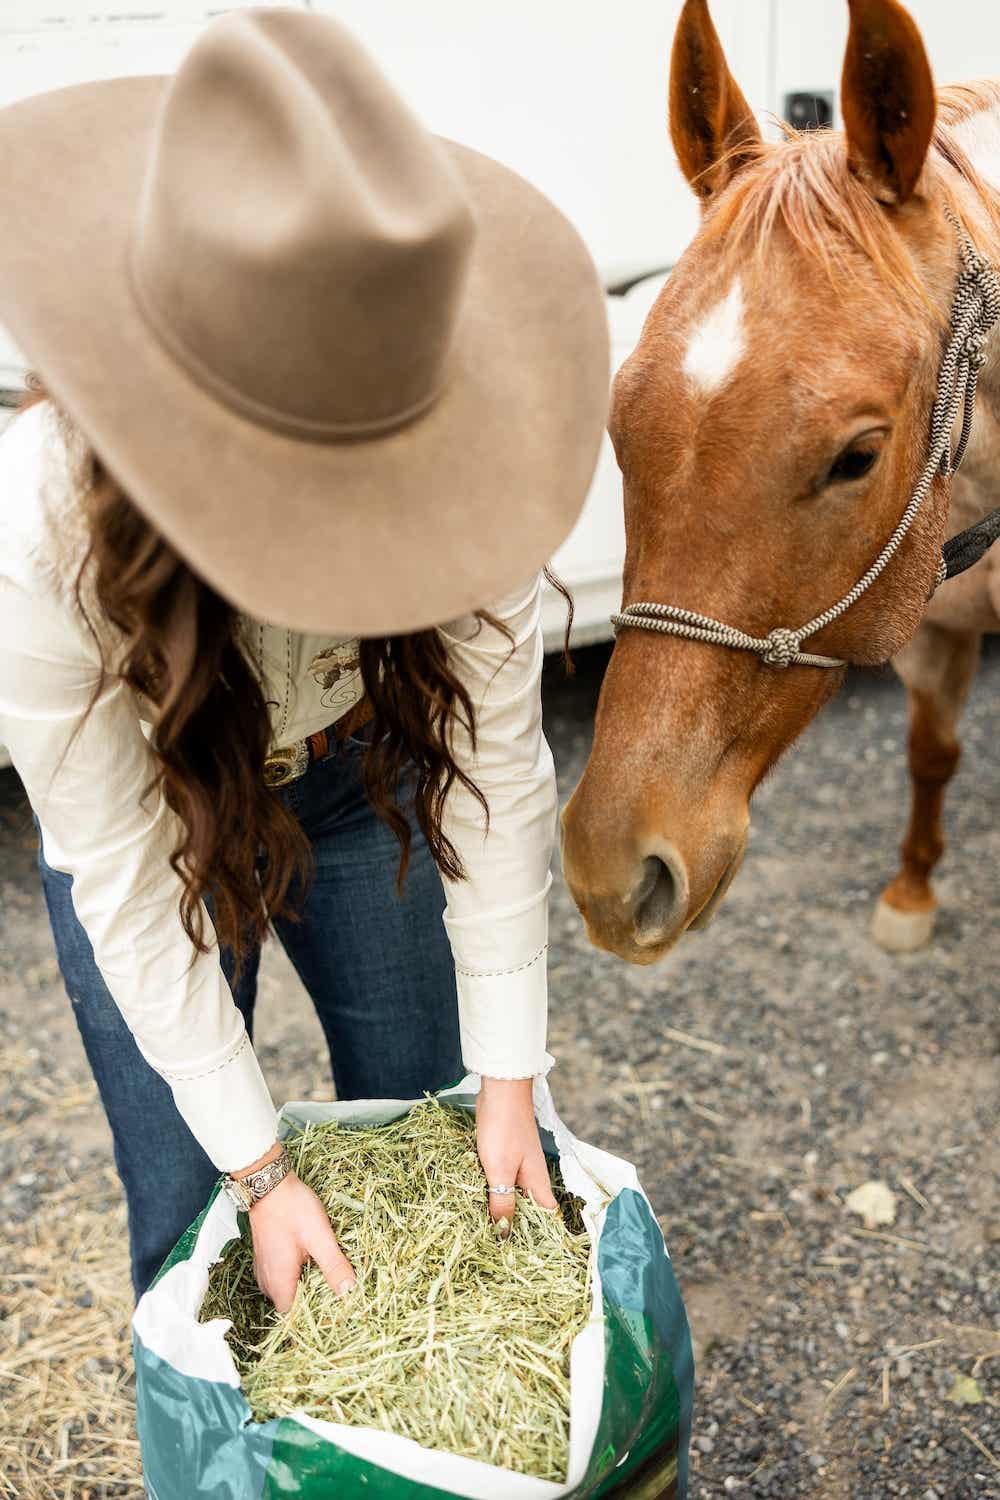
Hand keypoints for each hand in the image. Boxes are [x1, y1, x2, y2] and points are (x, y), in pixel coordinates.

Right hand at [247, 1171, 355, 1312]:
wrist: (269, 1185)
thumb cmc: (292, 1209)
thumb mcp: (319, 1237)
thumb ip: (334, 1266)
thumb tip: (350, 1292)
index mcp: (279, 1283)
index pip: (295, 1317)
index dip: (315, 1315)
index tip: (336, 1307)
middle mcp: (268, 1282)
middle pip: (292, 1304)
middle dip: (315, 1298)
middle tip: (338, 1286)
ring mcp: (265, 1269)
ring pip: (288, 1289)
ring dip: (307, 1283)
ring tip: (329, 1272)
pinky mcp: (268, 1256)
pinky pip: (283, 1275)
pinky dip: (298, 1272)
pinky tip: (314, 1260)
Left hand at [476, 1076, 557, 1235]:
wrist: (500, 1089)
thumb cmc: (503, 1129)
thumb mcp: (500, 1170)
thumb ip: (502, 1201)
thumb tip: (503, 1233)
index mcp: (537, 1183)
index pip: (547, 1218)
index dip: (542, 1238)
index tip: (527, 1259)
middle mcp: (531, 1176)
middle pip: (528, 1209)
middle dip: (515, 1228)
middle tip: (495, 1251)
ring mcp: (517, 1164)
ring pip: (511, 1195)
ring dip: (499, 1210)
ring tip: (481, 1232)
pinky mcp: (502, 1154)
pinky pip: (499, 1180)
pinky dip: (490, 1191)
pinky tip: (474, 1200)